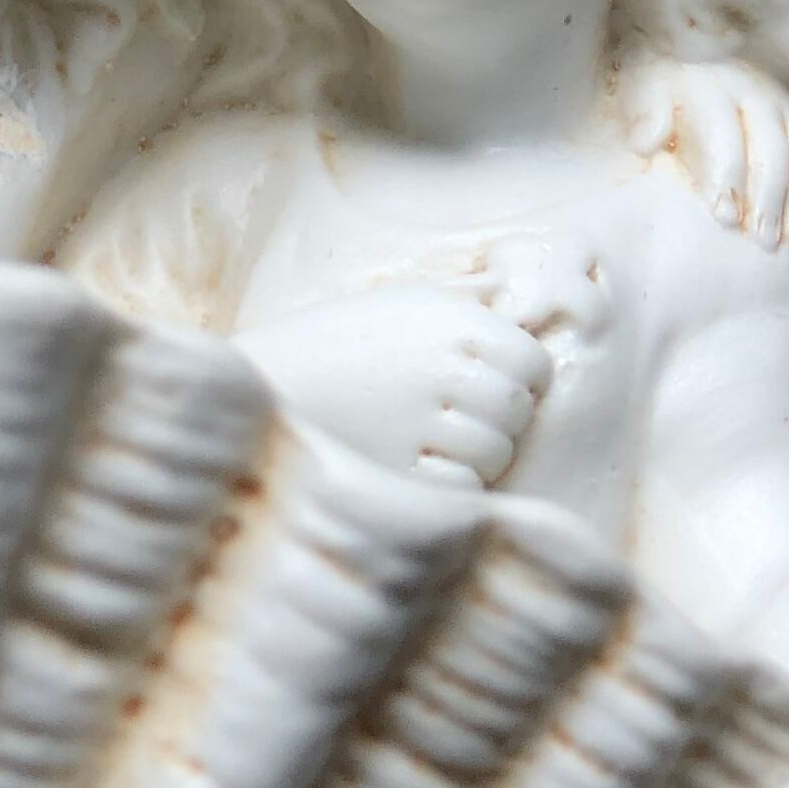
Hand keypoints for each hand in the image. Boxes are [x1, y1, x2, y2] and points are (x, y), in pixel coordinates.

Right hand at [241, 277, 555, 488]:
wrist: (253, 390)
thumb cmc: (333, 345)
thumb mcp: (399, 303)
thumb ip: (466, 300)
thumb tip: (528, 297)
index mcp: (452, 321)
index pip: (534, 365)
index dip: (520, 382)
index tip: (490, 390)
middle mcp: (444, 367)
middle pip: (517, 414)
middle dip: (495, 422)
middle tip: (450, 421)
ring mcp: (423, 422)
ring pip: (494, 456)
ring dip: (471, 458)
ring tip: (426, 444)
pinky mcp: (400, 472)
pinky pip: (462, 490)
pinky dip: (445, 488)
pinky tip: (410, 468)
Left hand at [625, 56, 788, 252]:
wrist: (689, 91)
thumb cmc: (661, 109)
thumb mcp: (645, 103)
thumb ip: (647, 119)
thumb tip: (647, 141)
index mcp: (713, 87)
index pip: (725, 133)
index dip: (727, 176)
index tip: (723, 218)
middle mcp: (757, 93)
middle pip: (772, 150)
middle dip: (768, 197)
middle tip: (760, 240)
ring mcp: (788, 111)